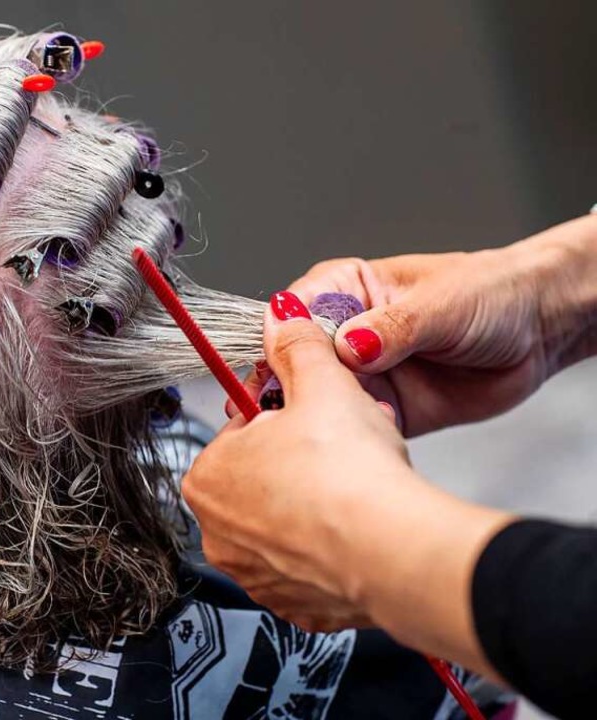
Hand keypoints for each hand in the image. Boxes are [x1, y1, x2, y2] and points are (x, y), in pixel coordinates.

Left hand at [184, 291, 413, 631]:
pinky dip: (333, 551)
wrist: (393, 552)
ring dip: (318, 504)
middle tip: (342, 451)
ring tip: (358, 487)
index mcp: (207, 476)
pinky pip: (311, 569)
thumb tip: (283, 319)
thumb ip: (297, 347)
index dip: (287, 417)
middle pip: (264, 479)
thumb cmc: (349, 473)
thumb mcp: (322, 384)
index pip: (242, 432)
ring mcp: (254, 575)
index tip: (315, 417)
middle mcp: (218, 532)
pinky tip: (361, 531)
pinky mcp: (294, 607)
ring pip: (288, 524)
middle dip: (302, 461)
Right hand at [282, 215, 596, 435]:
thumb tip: (347, 347)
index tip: (278, 365)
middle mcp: (345, 332)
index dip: (281, 340)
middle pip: (295, 362)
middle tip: (291, 406)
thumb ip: (391, 328)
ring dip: (321, 416)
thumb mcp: (440, 304)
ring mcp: (363, 374)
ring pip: (319, 399)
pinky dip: (356, 438)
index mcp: (346, 289)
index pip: (294, 313)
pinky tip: (367, 438)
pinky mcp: (384, 409)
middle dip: (289, 386)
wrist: (543, 329)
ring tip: (334, 426)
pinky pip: (354, 428)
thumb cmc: (493, 292)